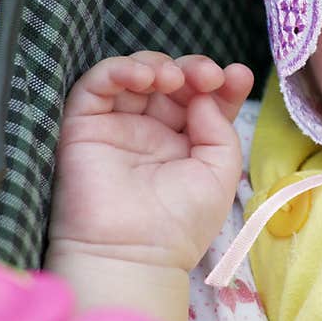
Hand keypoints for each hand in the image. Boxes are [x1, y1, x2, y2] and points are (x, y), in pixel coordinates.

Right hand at [47, 52, 253, 272]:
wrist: (136, 255)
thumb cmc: (182, 223)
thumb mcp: (220, 172)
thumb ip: (220, 129)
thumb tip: (204, 96)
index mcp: (186, 140)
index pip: (203, 97)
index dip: (220, 82)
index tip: (237, 76)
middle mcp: (152, 128)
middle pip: (171, 79)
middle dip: (193, 69)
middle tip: (207, 77)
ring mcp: (118, 125)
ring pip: (135, 74)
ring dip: (158, 65)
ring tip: (173, 79)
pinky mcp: (85, 125)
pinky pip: (95, 85)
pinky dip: (118, 70)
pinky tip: (143, 78)